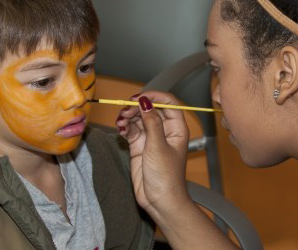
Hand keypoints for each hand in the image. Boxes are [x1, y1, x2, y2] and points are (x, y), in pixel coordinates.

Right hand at [116, 91, 190, 216]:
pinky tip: (120, 129)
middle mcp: (164, 131)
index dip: (155, 97)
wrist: (159, 200)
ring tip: (120, 121)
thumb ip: (151, 122)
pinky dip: (125, 127)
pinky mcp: (139, 146)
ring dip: (128, 117)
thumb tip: (145, 102)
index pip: (168, 103)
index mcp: (177, 129)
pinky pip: (131, 130)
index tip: (140, 96)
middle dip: (136, 107)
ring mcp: (151, 138)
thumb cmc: (166, 177)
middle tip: (124, 110)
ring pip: (138, 119)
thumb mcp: (158, 146)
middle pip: (150, 109)